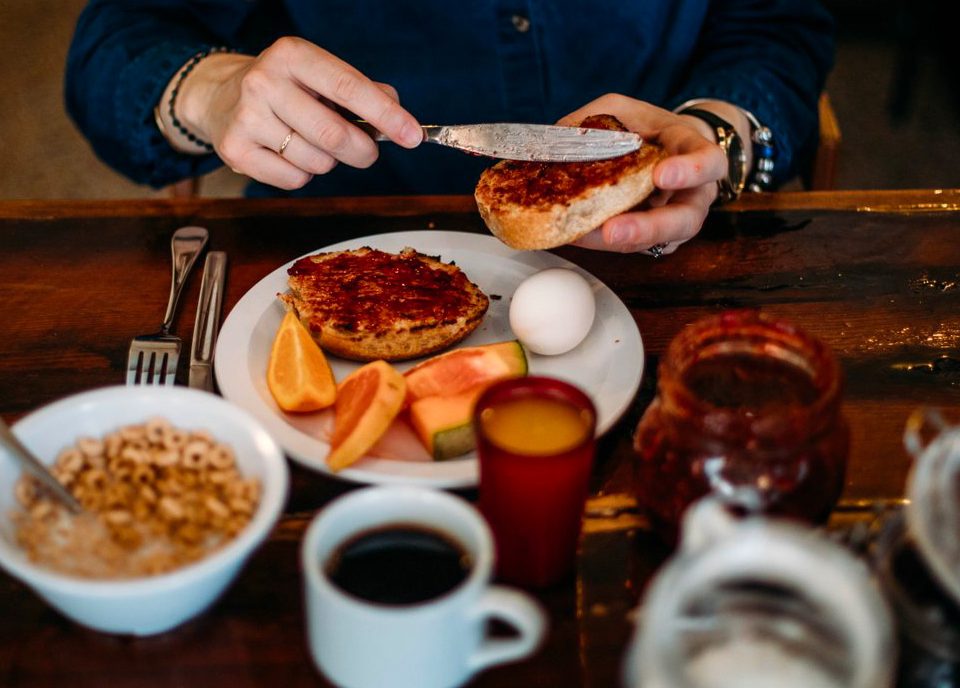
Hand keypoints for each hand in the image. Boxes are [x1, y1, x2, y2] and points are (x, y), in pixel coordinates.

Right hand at [163, 37, 422, 189]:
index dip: (386, 116)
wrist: (221, 98)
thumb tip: (397, 113)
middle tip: (367, 153)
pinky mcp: (235, 149)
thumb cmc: (288, 89)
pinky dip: (303, 175)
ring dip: (328, 162)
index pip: (350, 88)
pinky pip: (294, 180)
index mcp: (294, 55)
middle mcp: (265, 80)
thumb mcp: (322, 77)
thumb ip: (365, 91)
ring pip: (316, 162)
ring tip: (311, 144)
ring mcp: (247, 116)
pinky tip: (287, 155)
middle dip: (363, 152)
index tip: (413, 137)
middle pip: (334, 134)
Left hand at [556, 94, 740, 254]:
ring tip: (584, 237)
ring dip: (621, 243)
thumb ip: (594, 120)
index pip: (708, 160)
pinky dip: (607, 245)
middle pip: (687, 219)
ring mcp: (677, 219)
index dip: (690, 170)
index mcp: (691, 150)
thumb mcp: (622, 110)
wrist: (662, 148)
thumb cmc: (645, 127)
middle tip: (614, 231)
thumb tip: (555, 139)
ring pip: (661, 242)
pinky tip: (579, 235)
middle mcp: (693, 191)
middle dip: (650, 227)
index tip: (660, 176)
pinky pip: (638, 247)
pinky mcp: (657, 238)